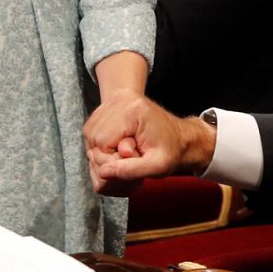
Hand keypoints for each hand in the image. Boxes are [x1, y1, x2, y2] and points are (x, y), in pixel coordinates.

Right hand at [81, 93, 213, 188]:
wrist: (181, 138)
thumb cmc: (172, 151)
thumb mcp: (157, 166)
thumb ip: (130, 171)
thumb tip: (103, 172)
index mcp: (133, 110)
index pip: (102, 143)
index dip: (114, 160)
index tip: (134, 158)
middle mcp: (120, 99)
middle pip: (93, 139)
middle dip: (109, 156)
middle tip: (133, 157)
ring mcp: (113, 100)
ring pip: (91, 137)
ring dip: (106, 152)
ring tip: (129, 153)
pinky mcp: (109, 107)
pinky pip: (93, 132)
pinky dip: (104, 145)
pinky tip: (122, 147)